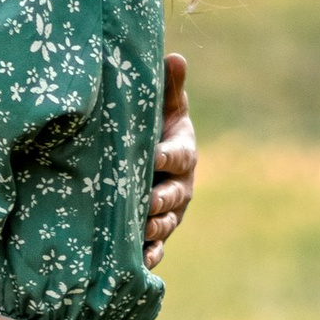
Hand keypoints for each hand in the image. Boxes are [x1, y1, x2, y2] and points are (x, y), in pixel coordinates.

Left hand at [148, 51, 195, 268]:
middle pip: (174, 196)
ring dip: (153, 229)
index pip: (179, 155)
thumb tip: (175, 56)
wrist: (149, 160)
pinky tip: (137, 263)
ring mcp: (170, 212)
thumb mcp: (162, 106)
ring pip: (166, 223)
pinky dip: (148, 257)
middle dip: (160, 200)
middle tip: (145, 203)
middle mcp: (180, 186)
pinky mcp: (157, 235)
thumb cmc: (153, 127)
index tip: (155, 155)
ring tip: (139, 231)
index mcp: (182, 152)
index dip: (168, 156)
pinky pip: (157, 249)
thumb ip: (169, 87)